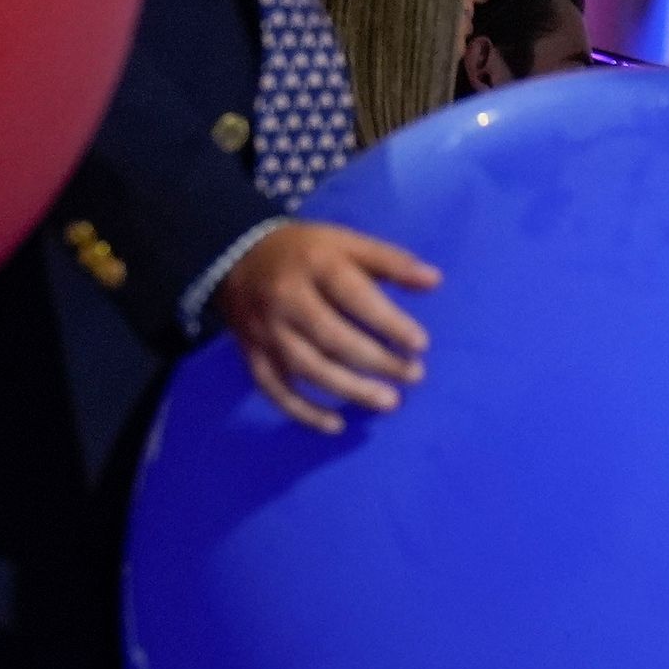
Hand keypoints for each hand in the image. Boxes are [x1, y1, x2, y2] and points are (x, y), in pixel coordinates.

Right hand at [214, 220, 440, 433]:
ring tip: (389, 402)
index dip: (388, 322)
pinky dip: (302, 411)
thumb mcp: (346, 243)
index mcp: (314, 265)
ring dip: (349, 389)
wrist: (234, 255)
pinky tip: (336, 425)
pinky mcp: (251, 353)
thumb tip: (434, 281)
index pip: (353, 295)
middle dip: (376, 361)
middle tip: (414, 376)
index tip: (421, 345)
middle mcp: (285, 298)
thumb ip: (389, 262)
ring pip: (306, 366)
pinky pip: (273, 388)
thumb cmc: (307, 253)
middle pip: (331, 336)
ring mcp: (265, 329)